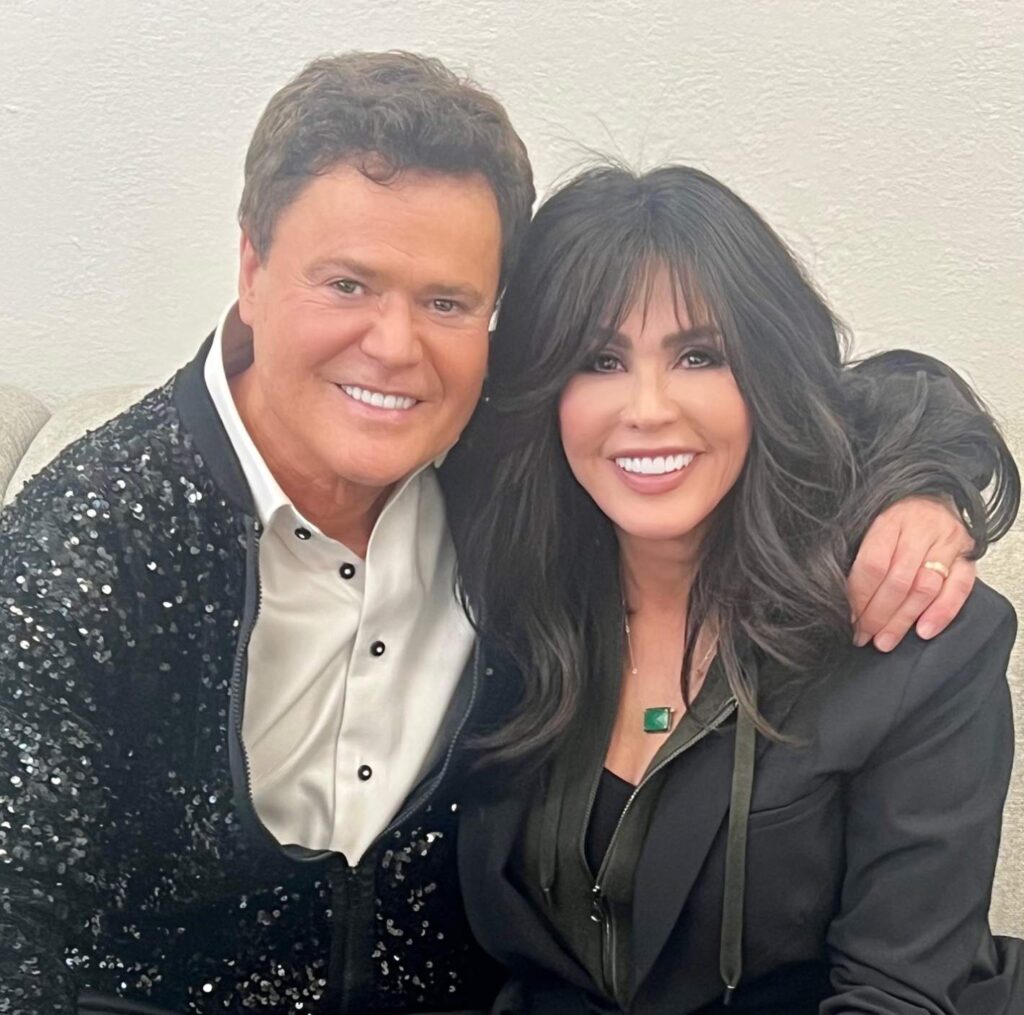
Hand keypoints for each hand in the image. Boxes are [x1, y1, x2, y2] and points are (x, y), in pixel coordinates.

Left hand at [847, 497, 975, 651]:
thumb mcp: (870, 524)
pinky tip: (924, 631)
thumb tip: (840, 596)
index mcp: (889, 520)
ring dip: (903, 620)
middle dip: (878, 615)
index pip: (872, 565)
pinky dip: (942, 613)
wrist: (932, 495)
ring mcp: (948, 543)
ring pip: (925, 588)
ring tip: (886, 641)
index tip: (849, 619)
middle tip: (864, 636)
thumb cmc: (895, 517)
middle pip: (898, 581)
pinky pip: (959, 588)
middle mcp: (921, 530)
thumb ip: (860, 555)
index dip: (859, 596)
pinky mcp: (969, 556)